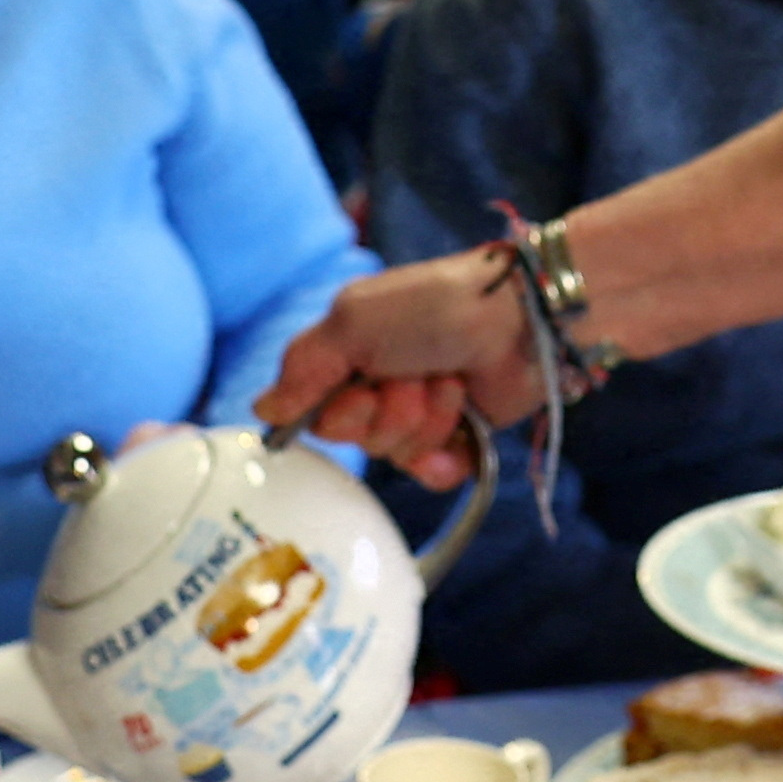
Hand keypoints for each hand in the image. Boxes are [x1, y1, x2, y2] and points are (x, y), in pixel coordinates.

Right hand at [253, 253, 542, 487]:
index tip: (362, 387)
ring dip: (425, 419)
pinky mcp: (460, 438)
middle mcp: (379, 386)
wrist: (520, 320)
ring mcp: (421, 413)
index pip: (315, 414)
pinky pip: (433, 474)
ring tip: (450, 383)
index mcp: (348, 355)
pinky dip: (448, 454)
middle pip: (357, 438)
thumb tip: (262, 410)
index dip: (339, 413)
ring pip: (396, 455)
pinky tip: (463, 427)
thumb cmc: (435, 307)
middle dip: (388, 412)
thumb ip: (304, 366)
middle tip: (415, 378)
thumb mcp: (354, 321)